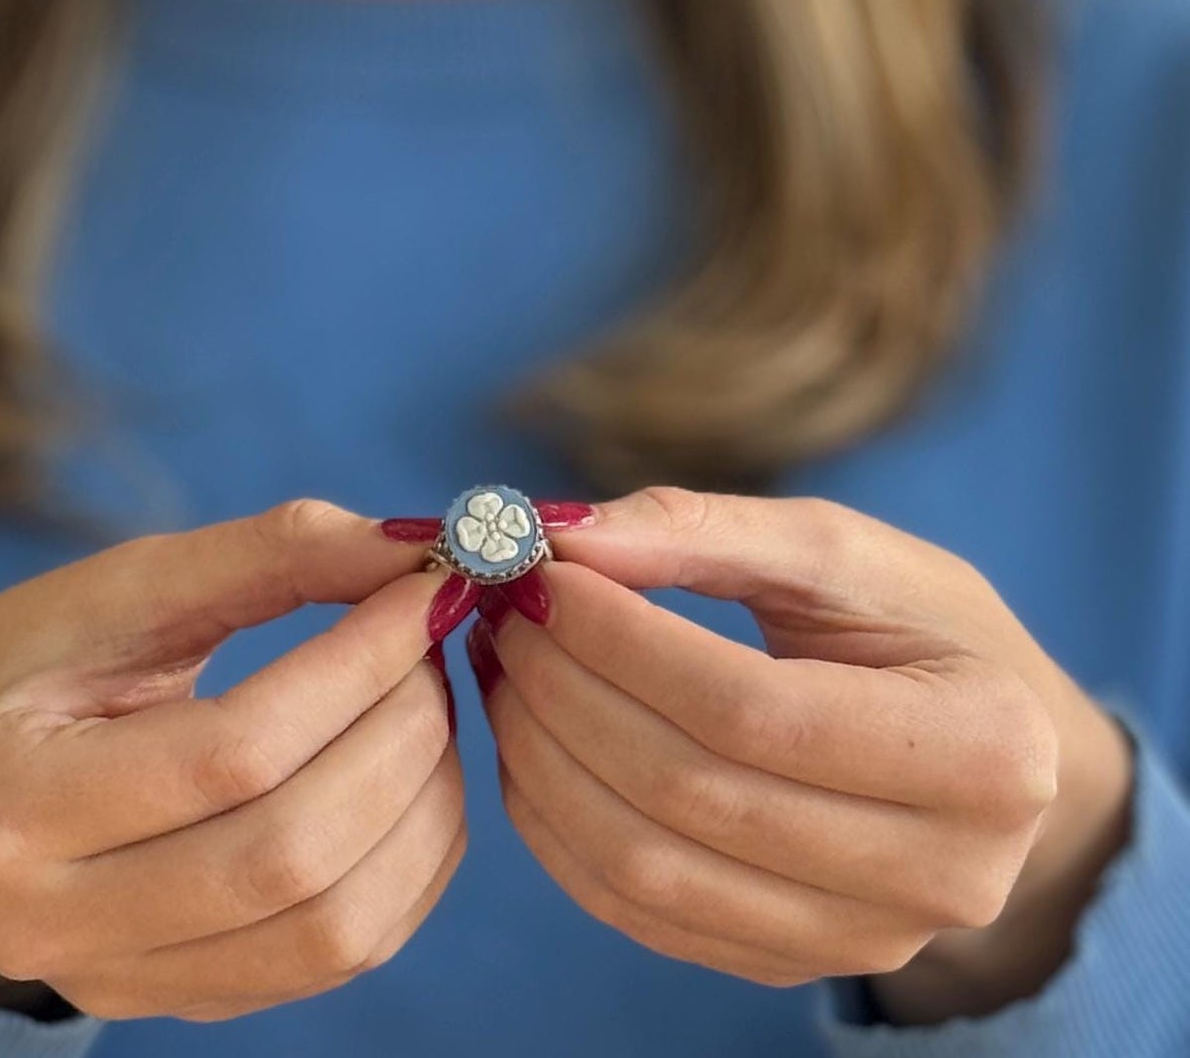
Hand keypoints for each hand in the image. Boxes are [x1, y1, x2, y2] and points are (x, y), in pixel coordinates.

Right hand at [0, 499, 479, 1021]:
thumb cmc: (33, 665)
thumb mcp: (121, 586)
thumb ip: (265, 553)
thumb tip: (410, 546)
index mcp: (8, 797)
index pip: (229, 750)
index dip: (355, 665)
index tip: (425, 589)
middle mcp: (49, 921)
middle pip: (290, 851)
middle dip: (399, 731)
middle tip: (431, 642)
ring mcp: (122, 981)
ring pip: (333, 925)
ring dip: (422, 800)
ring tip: (428, 701)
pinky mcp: (186, 1003)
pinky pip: (341, 957)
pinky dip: (412, 862)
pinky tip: (418, 775)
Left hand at [469, 487, 1132, 1020]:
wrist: (988, 749)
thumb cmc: (920, 628)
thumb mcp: (841, 552)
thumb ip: (704, 532)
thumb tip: (562, 536)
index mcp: (983, 751)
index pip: (752, 710)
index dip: (625, 642)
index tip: (545, 576)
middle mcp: (939, 873)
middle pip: (692, 793)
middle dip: (567, 690)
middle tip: (507, 610)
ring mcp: (862, 938)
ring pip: (649, 866)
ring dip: (543, 757)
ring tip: (506, 665)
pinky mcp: (790, 962)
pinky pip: (640, 912)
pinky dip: (557, 825)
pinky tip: (527, 742)